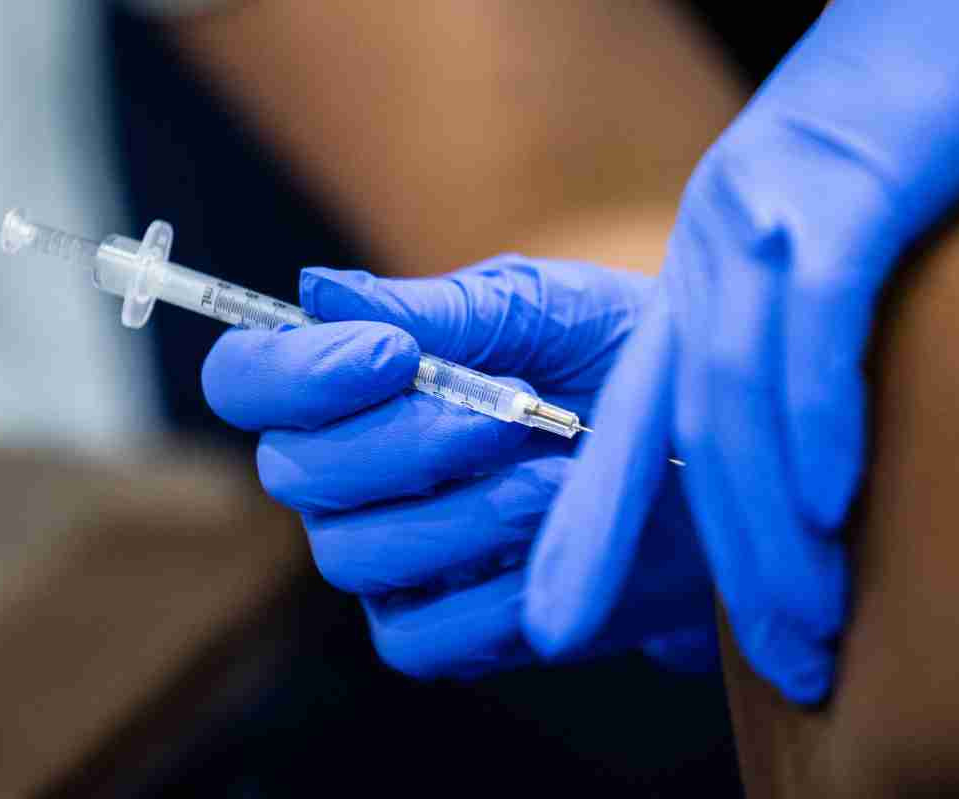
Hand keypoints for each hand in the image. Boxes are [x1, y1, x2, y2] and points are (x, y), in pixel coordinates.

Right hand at [202, 257, 715, 676]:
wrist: (710, 454)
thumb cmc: (619, 362)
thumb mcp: (541, 311)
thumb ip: (437, 310)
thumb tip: (319, 292)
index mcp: (355, 386)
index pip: (248, 382)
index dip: (294, 375)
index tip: (392, 357)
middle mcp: (354, 476)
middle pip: (295, 473)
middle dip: (402, 443)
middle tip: (511, 413)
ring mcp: (395, 558)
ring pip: (354, 555)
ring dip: (458, 513)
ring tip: (553, 477)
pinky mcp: (446, 631)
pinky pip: (415, 638)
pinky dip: (482, 599)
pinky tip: (544, 549)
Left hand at [525, 0, 958, 702]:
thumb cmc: (912, 134)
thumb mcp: (830, 244)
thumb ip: (800, 337)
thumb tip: (803, 446)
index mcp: (706, 273)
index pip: (633, 419)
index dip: (589, 526)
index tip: (566, 620)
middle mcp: (713, 251)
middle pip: (676, 431)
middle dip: (704, 561)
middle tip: (767, 658)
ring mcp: (768, 218)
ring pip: (740, 399)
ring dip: (768, 525)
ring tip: (805, 625)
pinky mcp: (844, 189)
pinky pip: (817, 327)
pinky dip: (819, 420)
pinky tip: (828, 501)